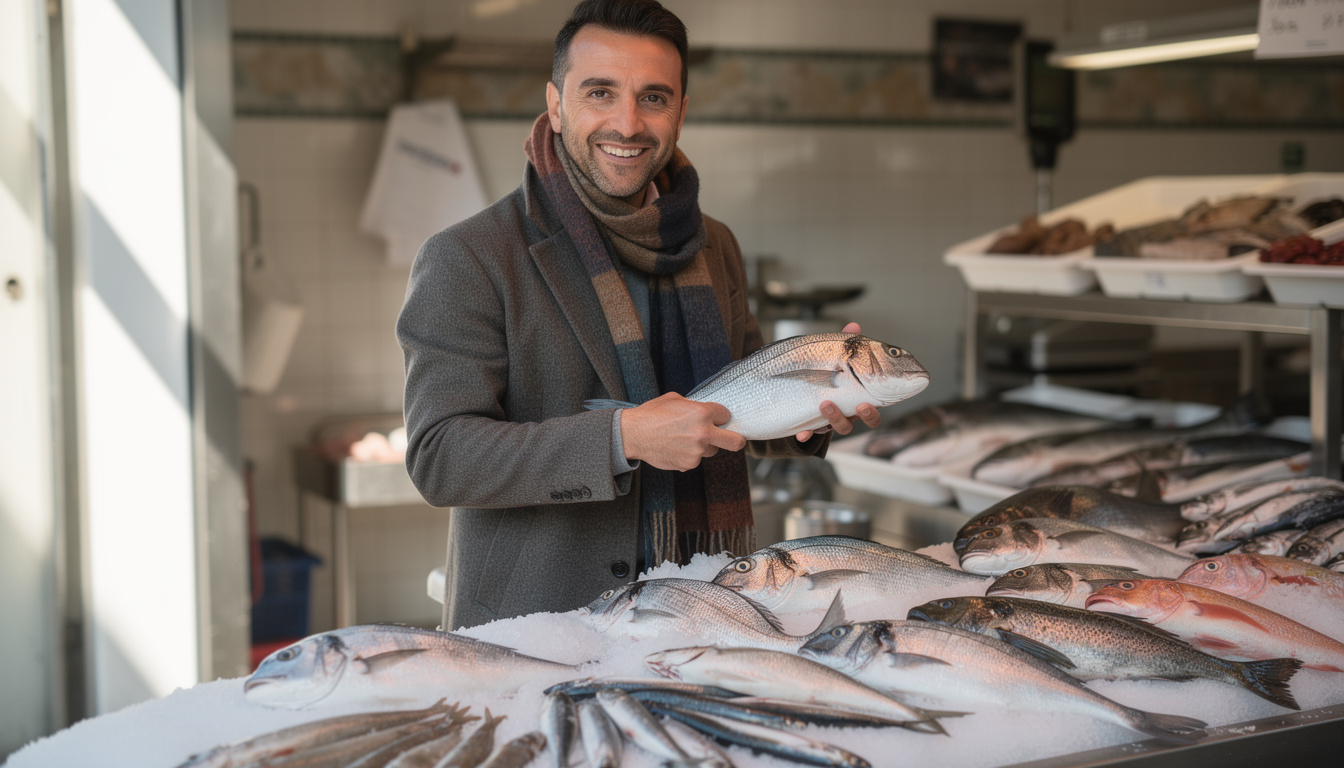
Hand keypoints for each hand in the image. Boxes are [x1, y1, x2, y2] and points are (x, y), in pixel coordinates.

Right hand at [621, 392, 747, 471]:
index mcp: (702, 413)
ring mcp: (697, 452)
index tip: (715, 418)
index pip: (726, 415)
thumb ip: (695, 406)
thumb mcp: (676, 399)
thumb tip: (708, 412)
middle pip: (736, 442)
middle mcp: (703, 433)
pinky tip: (675, 447)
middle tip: (730, 438)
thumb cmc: (652, 414)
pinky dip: (689, 455)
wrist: (633, 434)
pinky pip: (696, 459)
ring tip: (684, 439)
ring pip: (712, 451)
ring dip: (704, 446)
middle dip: (736, 439)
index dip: (720, 416)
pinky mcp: (688, 464)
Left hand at [796, 322, 882, 441]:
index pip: (876, 405)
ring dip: (835, 418)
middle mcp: (851, 409)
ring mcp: (833, 418)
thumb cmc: (826, 368)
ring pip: (842, 426)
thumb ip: (846, 344)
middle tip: (860, 406)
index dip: (874, 410)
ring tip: (825, 404)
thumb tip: (854, 325)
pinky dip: (807, 434)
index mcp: (862, 394)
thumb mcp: (835, 354)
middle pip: (866, 420)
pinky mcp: (813, 423)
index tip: (867, 403)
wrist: (798, 382)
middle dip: (865, 416)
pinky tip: (801, 433)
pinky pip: (812, 433)